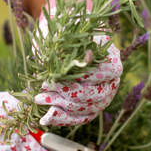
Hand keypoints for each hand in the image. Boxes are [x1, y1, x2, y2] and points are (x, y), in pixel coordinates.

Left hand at [33, 0, 122, 126]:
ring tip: (38, 98)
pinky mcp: (91, 107)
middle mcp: (112, 81)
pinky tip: (45, 119)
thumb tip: (66, 54)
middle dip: (64, 95)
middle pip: (93, 96)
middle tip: (41, 89)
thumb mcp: (66, 30)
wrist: (65, 37)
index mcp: (112, 60)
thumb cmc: (65, 31)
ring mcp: (103, 96)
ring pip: (86, 110)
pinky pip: (80, 119)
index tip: (54, 76)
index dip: (80, 78)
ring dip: (59, 107)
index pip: (103, 75)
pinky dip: (62, 120)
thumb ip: (68, 40)